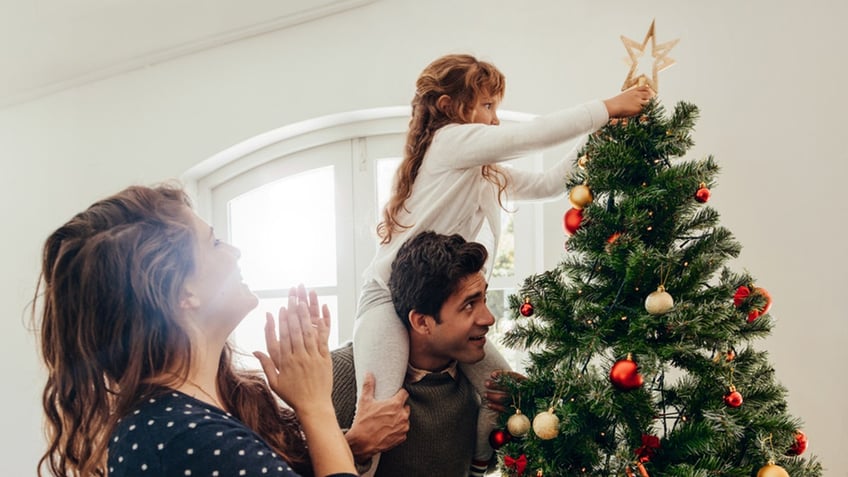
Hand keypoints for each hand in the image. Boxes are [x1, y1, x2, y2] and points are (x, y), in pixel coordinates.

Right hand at [254, 285, 332, 415]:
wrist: (314, 406)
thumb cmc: (292, 395)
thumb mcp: (274, 382)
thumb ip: (266, 365)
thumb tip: (255, 351)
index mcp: (286, 362)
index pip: (283, 337)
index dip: (281, 321)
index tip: (280, 308)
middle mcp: (299, 357)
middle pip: (295, 330)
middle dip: (293, 312)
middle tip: (292, 297)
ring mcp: (313, 357)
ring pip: (308, 332)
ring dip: (305, 315)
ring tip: (303, 300)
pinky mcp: (325, 358)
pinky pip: (323, 339)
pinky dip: (322, 325)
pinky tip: (321, 314)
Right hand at [345, 373, 409, 462]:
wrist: (362, 442)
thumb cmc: (363, 422)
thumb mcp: (365, 401)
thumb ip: (369, 386)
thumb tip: (369, 374)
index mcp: (395, 404)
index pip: (404, 393)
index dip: (399, 394)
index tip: (395, 395)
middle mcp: (402, 415)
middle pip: (405, 406)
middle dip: (399, 407)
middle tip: (388, 409)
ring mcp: (403, 427)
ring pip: (405, 419)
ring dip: (399, 419)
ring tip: (388, 420)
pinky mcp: (402, 437)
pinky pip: (403, 430)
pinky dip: (398, 430)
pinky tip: (388, 429)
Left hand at [484, 370, 525, 412]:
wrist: (534, 408)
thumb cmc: (526, 393)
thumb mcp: (523, 384)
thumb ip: (513, 379)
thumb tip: (494, 375)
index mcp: (527, 383)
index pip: (515, 376)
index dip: (503, 374)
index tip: (492, 374)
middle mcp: (525, 392)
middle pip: (508, 388)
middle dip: (496, 385)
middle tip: (486, 383)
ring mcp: (522, 402)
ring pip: (506, 398)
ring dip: (493, 396)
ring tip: (485, 394)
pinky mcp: (519, 412)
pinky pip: (506, 409)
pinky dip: (496, 407)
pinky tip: (489, 404)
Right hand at [603, 85, 654, 117]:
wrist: (612, 106)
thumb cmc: (614, 103)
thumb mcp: (622, 97)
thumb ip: (629, 97)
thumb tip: (631, 100)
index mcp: (633, 91)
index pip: (645, 88)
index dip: (649, 90)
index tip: (650, 94)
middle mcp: (637, 94)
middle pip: (649, 94)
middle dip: (651, 98)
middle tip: (651, 103)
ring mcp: (638, 101)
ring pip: (648, 102)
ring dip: (649, 106)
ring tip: (648, 110)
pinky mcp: (638, 108)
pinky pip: (645, 110)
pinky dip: (646, 112)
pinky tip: (646, 114)